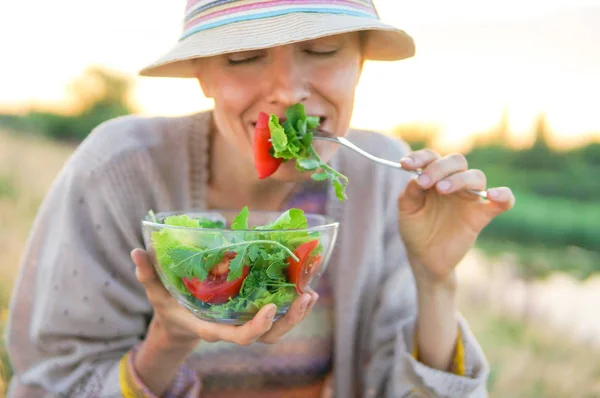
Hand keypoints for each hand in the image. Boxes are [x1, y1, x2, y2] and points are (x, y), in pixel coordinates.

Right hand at [132, 248, 318, 346]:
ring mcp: (244, 323)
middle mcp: (233, 328)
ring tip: (312, 292)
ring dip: (297, 313)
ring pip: (276, 329)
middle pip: (267, 336)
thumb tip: (136, 253)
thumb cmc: (169, 309)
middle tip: (305, 297)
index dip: (255, 328)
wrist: (180, 325)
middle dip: (289, 321)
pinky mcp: (251, 313)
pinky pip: (276, 315)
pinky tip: (306, 286)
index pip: (237, 336)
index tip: (269, 309)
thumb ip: (148, 276)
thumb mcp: (156, 294)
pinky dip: (292, 304)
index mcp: (212, 328)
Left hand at [397, 149, 514, 287]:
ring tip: (442, 189)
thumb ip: (410, 193)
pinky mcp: (482, 215)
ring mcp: (469, 198)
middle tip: (425, 183)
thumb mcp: (407, 210)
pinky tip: (493, 195)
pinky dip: (504, 195)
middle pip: (457, 161)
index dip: (420, 157)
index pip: (432, 157)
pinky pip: (503, 201)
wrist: (425, 257)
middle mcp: (454, 182)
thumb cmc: (416, 229)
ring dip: (460, 179)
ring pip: (476, 176)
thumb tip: (416, 177)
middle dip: (439, 168)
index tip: (404, 164)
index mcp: (435, 177)